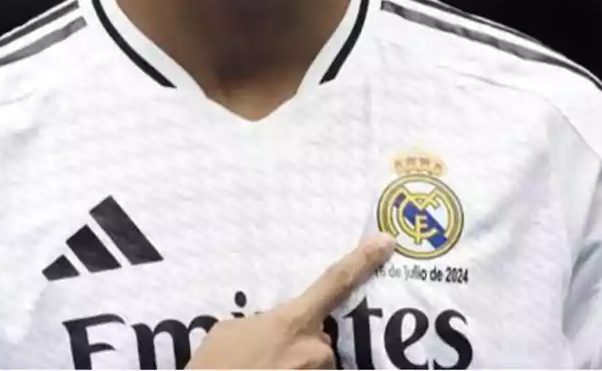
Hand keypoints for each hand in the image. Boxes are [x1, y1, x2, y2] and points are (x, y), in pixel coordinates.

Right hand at [186, 234, 395, 369]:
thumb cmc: (214, 368)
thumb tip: (270, 331)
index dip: (362, 261)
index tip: (386, 242)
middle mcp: (316, 351)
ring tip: (259, 369)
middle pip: (319, 340)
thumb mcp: (229, 333)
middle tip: (264, 358)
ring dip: (292, 368)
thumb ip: (261, 324)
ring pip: (313, 367)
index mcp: (293, 322)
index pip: (335, 282)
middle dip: (298, 347)